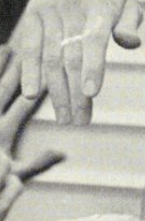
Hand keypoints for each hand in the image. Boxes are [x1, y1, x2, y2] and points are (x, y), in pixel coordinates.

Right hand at [0, 45, 63, 219]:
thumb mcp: (15, 176)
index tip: (50, 68)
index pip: (24, 103)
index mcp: (2, 132)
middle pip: (5, 89)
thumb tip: (62, 153)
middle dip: (15, 68)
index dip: (37, 85)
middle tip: (24, 44)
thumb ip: (39, 163)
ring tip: (6, 46)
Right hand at [13, 0, 140, 125]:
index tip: (92, 94)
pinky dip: (30, 71)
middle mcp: (72, 8)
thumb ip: (130, 24)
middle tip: (80, 121)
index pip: (95, 41)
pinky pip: (29, 46)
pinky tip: (32, 93)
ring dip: (55, 90)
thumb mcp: (130, 1)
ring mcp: (49, 11)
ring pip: (49, 56)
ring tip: (64, 117)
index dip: (93, 67)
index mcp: (100, 7)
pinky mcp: (33, 14)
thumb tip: (131, 44)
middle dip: (74, 92)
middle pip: (71, 55)